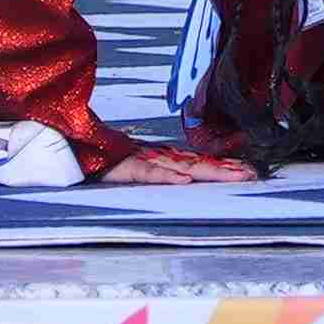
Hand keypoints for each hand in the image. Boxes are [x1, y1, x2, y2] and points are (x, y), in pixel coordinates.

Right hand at [93, 134, 262, 187]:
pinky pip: (147, 173)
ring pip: (181, 166)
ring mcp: (142, 160)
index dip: (223, 165)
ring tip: (236, 175)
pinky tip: (185, 181)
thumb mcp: (132, 166)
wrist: (69, 142)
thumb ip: (154, 169)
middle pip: (197, 163)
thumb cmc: (100, 157)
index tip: (249, 170)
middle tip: (254, 174)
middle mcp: (157, 156)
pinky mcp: (123, 166)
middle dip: (226, 170)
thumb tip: (181, 177)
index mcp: (160, 157)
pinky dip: (166, 176)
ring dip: (210, 172)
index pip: (198, 161)